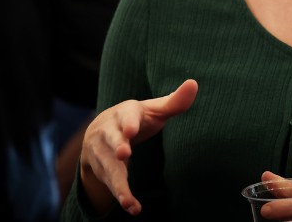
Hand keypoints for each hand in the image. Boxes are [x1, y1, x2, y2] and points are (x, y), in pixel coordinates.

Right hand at [78, 79, 198, 215]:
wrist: (98, 131)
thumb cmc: (135, 119)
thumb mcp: (153, 110)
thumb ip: (174, 102)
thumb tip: (193, 83)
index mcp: (125, 113)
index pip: (127, 115)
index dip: (129, 123)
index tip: (130, 131)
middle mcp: (110, 131)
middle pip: (112, 139)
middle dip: (117, 146)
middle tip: (124, 154)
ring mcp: (103, 151)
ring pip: (109, 167)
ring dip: (118, 183)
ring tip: (128, 201)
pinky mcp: (103, 169)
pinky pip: (111, 183)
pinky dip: (122, 196)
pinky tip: (133, 208)